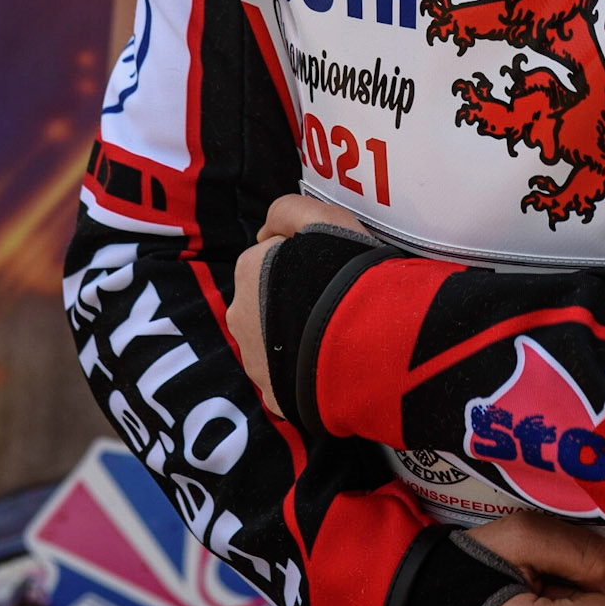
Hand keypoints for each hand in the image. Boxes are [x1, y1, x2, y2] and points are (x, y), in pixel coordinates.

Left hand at [226, 194, 378, 413]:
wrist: (364, 344)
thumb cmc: (344, 273)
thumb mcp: (324, 216)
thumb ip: (289, 209)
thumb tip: (267, 232)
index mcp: (248, 270)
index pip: (272, 257)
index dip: (304, 259)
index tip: (331, 266)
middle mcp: (240, 316)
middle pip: (268, 300)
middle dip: (294, 300)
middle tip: (335, 300)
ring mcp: (255, 362)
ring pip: (276, 342)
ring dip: (298, 336)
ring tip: (339, 334)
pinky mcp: (274, 396)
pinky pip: (289, 378)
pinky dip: (306, 370)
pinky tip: (334, 362)